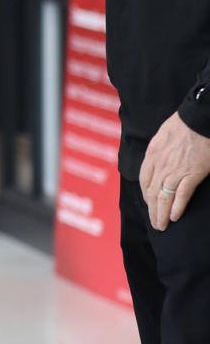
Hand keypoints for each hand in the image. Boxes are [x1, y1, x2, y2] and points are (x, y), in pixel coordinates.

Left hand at [140, 112, 209, 228]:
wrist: (200, 119)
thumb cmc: (184, 124)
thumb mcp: (162, 135)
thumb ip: (157, 150)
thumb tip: (156, 159)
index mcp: (152, 154)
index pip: (144, 180)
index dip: (145, 194)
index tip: (148, 203)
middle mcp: (161, 165)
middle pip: (152, 193)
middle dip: (152, 210)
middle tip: (155, 223)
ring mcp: (176, 170)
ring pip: (163, 197)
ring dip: (161, 214)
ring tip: (161, 225)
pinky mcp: (192, 173)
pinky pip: (181, 195)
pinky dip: (177, 207)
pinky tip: (175, 217)